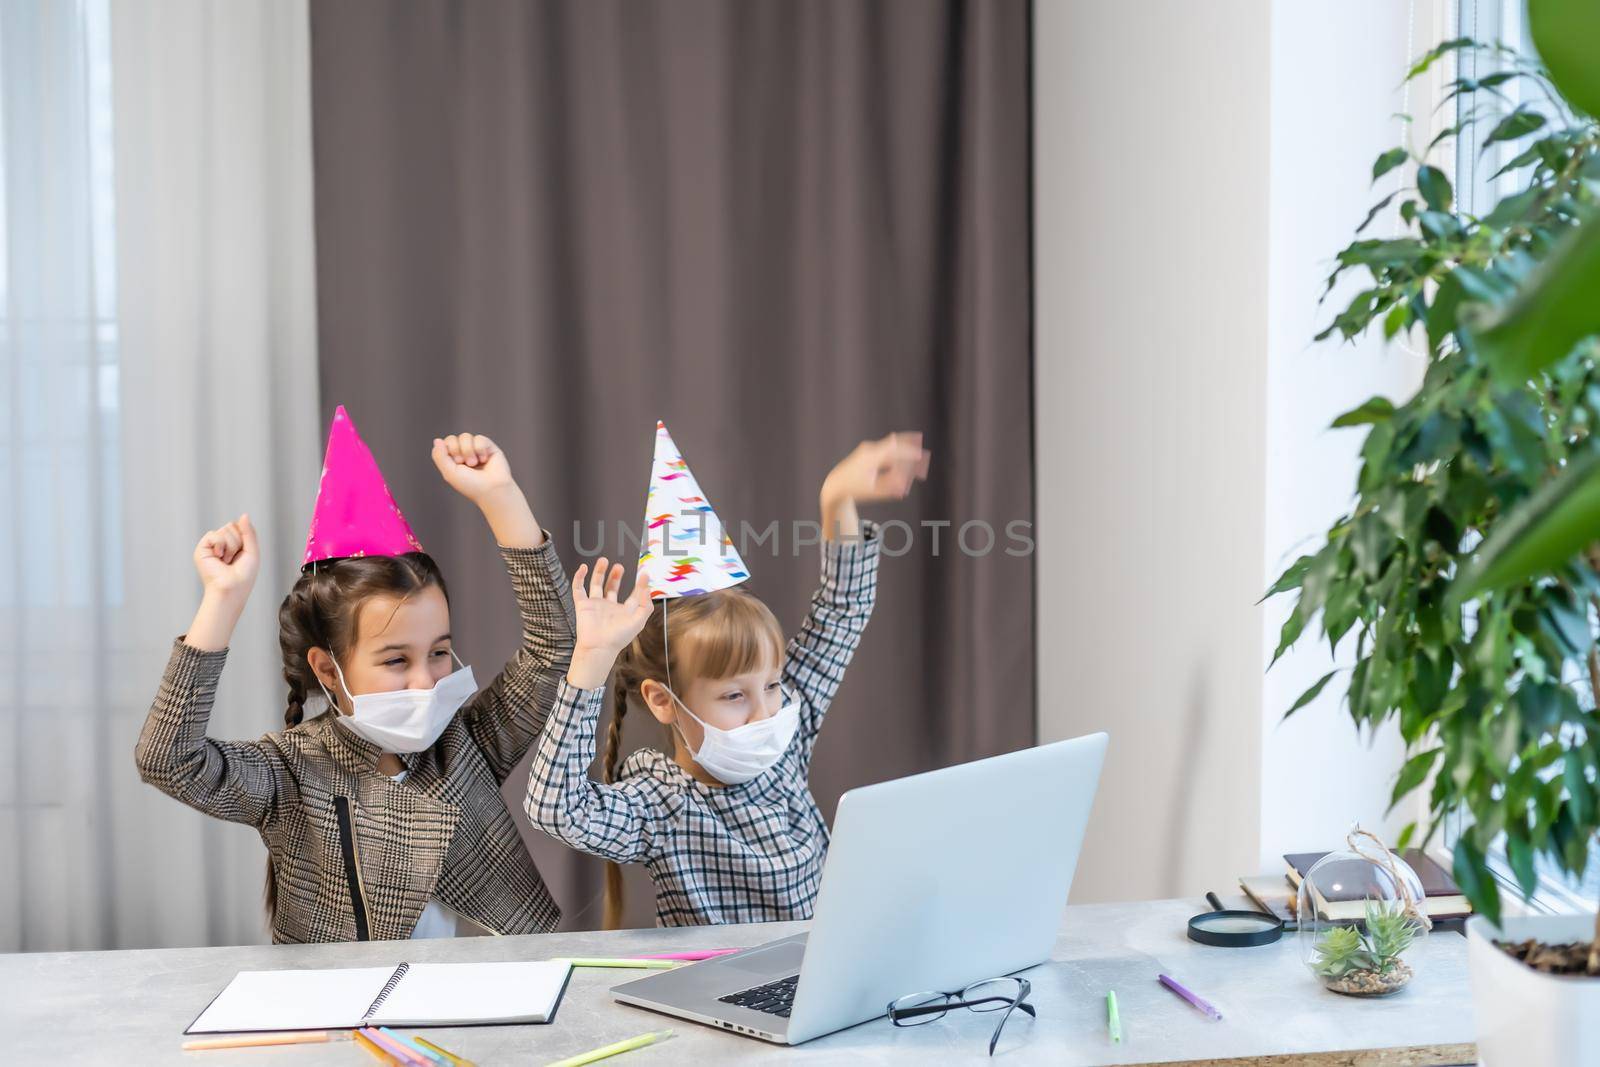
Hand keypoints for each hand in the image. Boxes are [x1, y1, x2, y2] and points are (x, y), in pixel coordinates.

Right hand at [193, 514, 259, 601]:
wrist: (232, 588)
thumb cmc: (244, 575)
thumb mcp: (251, 550)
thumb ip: (248, 532)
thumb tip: (243, 515)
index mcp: (233, 544)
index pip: (239, 526)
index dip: (245, 537)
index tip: (243, 553)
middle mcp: (221, 544)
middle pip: (232, 526)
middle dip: (238, 542)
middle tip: (234, 559)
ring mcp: (211, 546)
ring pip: (225, 530)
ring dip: (231, 546)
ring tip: (227, 561)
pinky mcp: (202, 549)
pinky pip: (214, 534)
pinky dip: (221, 545)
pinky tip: (219, 558)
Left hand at [432, 432, 515, 504]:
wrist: (492, 489)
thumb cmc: (471, 485)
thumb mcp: (449, 472)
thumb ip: (439, 456)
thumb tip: (437, 440)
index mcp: (453, 460)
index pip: (444, 444)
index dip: (448, 450)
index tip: (455, 463)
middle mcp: (464, 453)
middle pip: (453, 438)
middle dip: (457, 450)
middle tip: (465, 463)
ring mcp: (476, 449)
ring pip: (466, 436)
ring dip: (468, 451)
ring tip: (474, 463)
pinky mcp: (489, 446)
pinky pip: (479, 438)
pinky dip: (480, 449)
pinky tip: (484, 460)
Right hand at [567, 559, 652, 688]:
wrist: (599, 647)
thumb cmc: (619, 637)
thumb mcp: (639, 620)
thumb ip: (646, 603)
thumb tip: (646, 585)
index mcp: (624, 611)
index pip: (632, 595)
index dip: (639, 585)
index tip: (643, 573)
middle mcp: (609, 607)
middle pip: (612, 588)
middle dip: (616, 576)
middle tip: (620, 567)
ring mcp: (595, 605)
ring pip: (596, 584)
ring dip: (600, 572)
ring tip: (604, 560)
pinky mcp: (582, 605)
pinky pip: (578, 589)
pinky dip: (579, 578)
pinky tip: (583, 568)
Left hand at [820, 432, 930, 539]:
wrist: (837, 485)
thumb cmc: (855, 490)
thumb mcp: (873, 491)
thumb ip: (890, 487)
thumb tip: (906, 485)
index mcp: (869, 458)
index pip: (892, 450)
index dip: (907, 452)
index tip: (920, 457)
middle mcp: (869, 449)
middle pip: (894, 444)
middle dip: (909, 449)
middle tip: (924, 455)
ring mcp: (869, 449)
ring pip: (891, 447)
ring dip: (904, 452)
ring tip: (919, 458)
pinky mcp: (870, 452)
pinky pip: (887, 451)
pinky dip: (898, 455)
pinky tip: (909, 458)